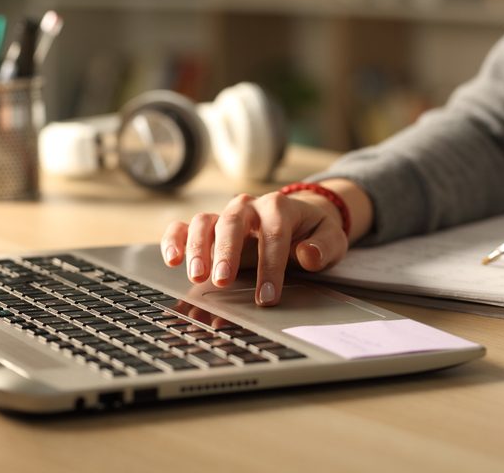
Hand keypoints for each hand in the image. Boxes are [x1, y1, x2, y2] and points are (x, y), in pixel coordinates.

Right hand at [161, 179, 372, 306]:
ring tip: (197, 276)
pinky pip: (184, 227)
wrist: (299, 218)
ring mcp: (225, 215)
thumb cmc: (313, 232)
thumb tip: (308, 255)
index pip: (273, 234)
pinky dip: (174, 240)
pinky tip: (172, 260)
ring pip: (205, 222)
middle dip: (226, 252)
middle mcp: (248, 206)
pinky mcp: (209, 227)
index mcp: (279, 207)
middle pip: (232, 222)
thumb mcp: (331, 238)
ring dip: (198, 248)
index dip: (270, 266)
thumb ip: (324, 246)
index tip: (267, 296)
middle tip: (223, 281)